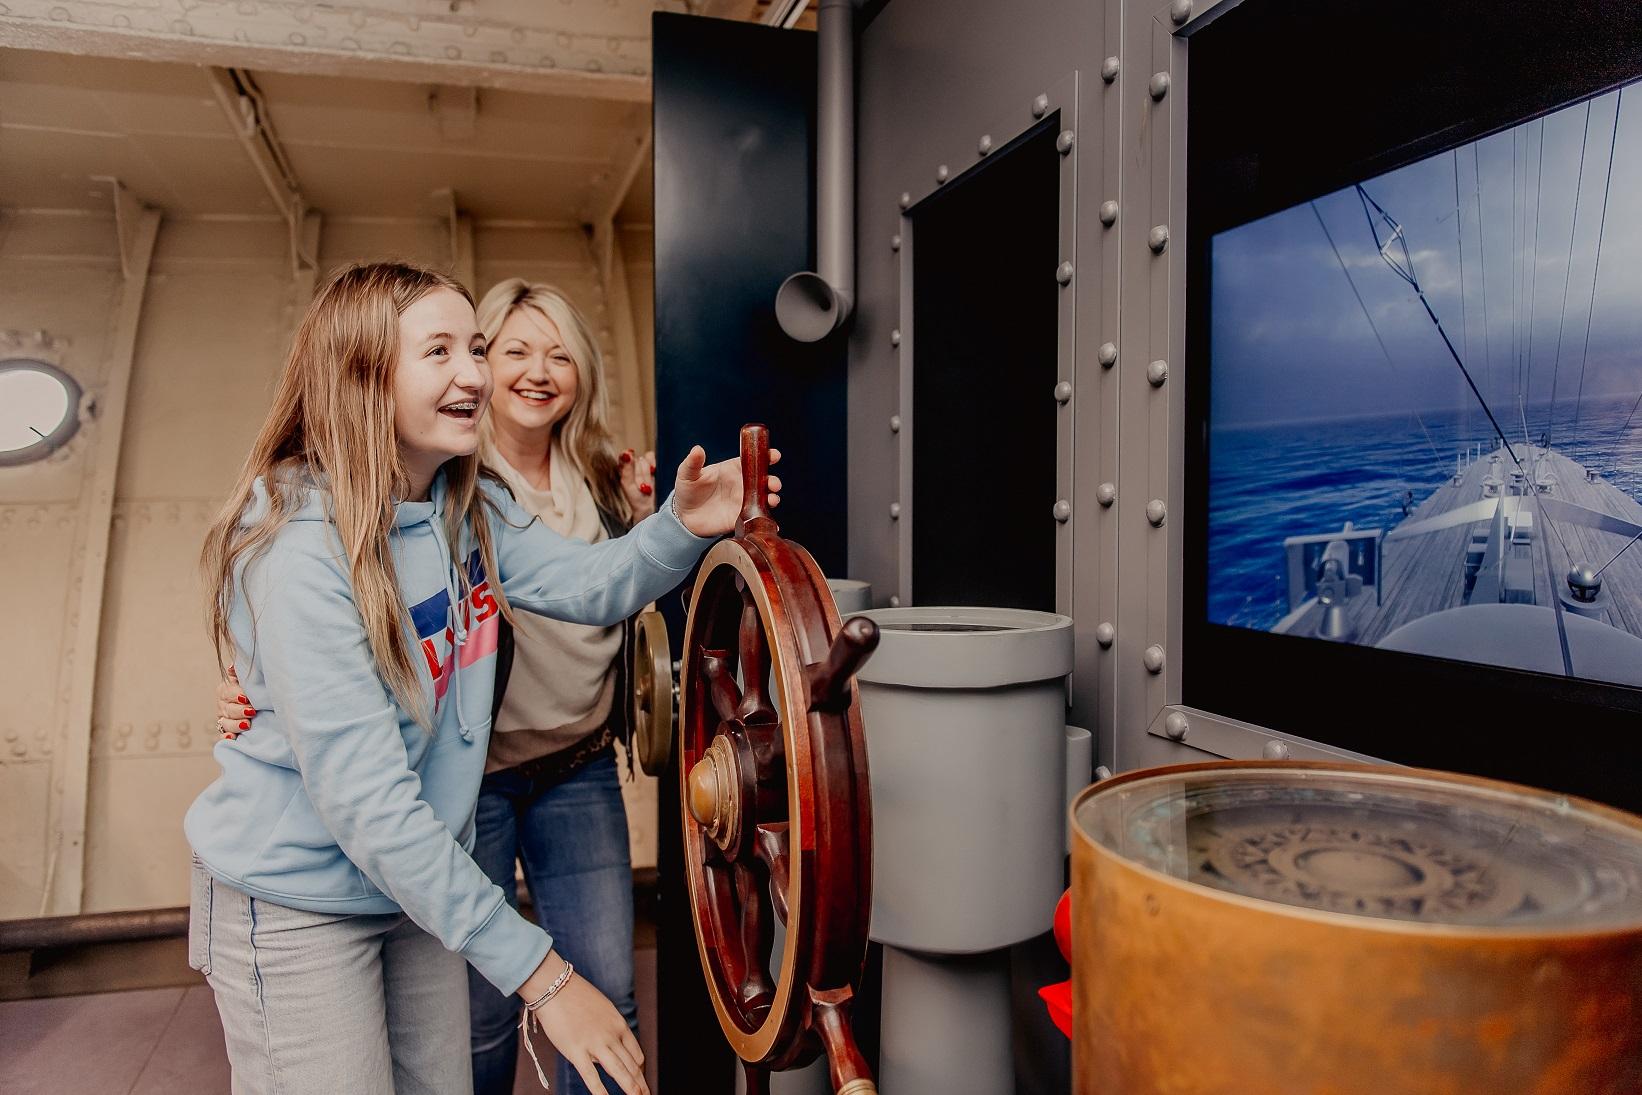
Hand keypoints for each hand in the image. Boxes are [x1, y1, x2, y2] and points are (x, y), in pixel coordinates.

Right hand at [216, 666, 254, 739]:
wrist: (255, 702)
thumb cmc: (250, 687)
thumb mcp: (244, 678)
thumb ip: (239, 672)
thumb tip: (233, 667)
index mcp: (225, 691)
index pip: (228, 693)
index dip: (236, 695)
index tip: (246, 697)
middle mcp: (223, 705)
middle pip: (228, 709)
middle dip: (239, 711)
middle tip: (252, 711)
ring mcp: (224, 719)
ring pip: (226, 724)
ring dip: (235, 725)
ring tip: (247, 725)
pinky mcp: (227, 731)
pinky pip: (223, 736)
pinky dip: (227, 738)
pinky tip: (232, 738)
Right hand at [521, 954, 647, 1094]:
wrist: (556, 987)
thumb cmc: (575, 996)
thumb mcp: (601, 1009)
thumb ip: (607, 1029)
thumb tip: (606, 1047)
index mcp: (618, 1024)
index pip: (636, 1053)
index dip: (640, 1070)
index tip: (640, 1079)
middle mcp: (611, 1035)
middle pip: (631, 1065)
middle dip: (640, 1084)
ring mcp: (595, 1044)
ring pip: (619, 1072)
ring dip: (631, 1089)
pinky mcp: (577, 1051)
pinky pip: (591, 1076)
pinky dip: (600, 1092)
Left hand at [619, 449, 657, 520]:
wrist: (648, 507)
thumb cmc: (636, 498)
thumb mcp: (628, 485)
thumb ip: (627, 469)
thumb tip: (627, 454)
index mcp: (623, 468)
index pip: (624, 456)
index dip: (628, 458)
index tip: (631, 461)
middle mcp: (633, 465)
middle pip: (637, 460)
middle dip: (640, 474)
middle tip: (640, 486)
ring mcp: (644, 465)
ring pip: (646, 460)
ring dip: (647, 474)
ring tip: (646, 484)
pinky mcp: (654, 465)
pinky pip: (654, 458)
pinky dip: (654, 466)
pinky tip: (653, 475)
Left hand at [671, 445, 781, 537]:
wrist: (684, 516)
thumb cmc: (687, 490)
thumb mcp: (687, 474)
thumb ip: (693, 462)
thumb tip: (697, 449)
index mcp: (732, 469)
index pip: (753, 461)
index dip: (765, 456)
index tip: (774, 455)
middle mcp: (742, 484)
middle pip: (763, 480)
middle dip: (773, 480)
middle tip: (773, 484)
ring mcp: (743, 501)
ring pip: (764, 498)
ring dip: (772, 498)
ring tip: (772, 499)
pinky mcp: (741, 518)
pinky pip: (756, 518)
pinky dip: (766, 520)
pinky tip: (770, 522)